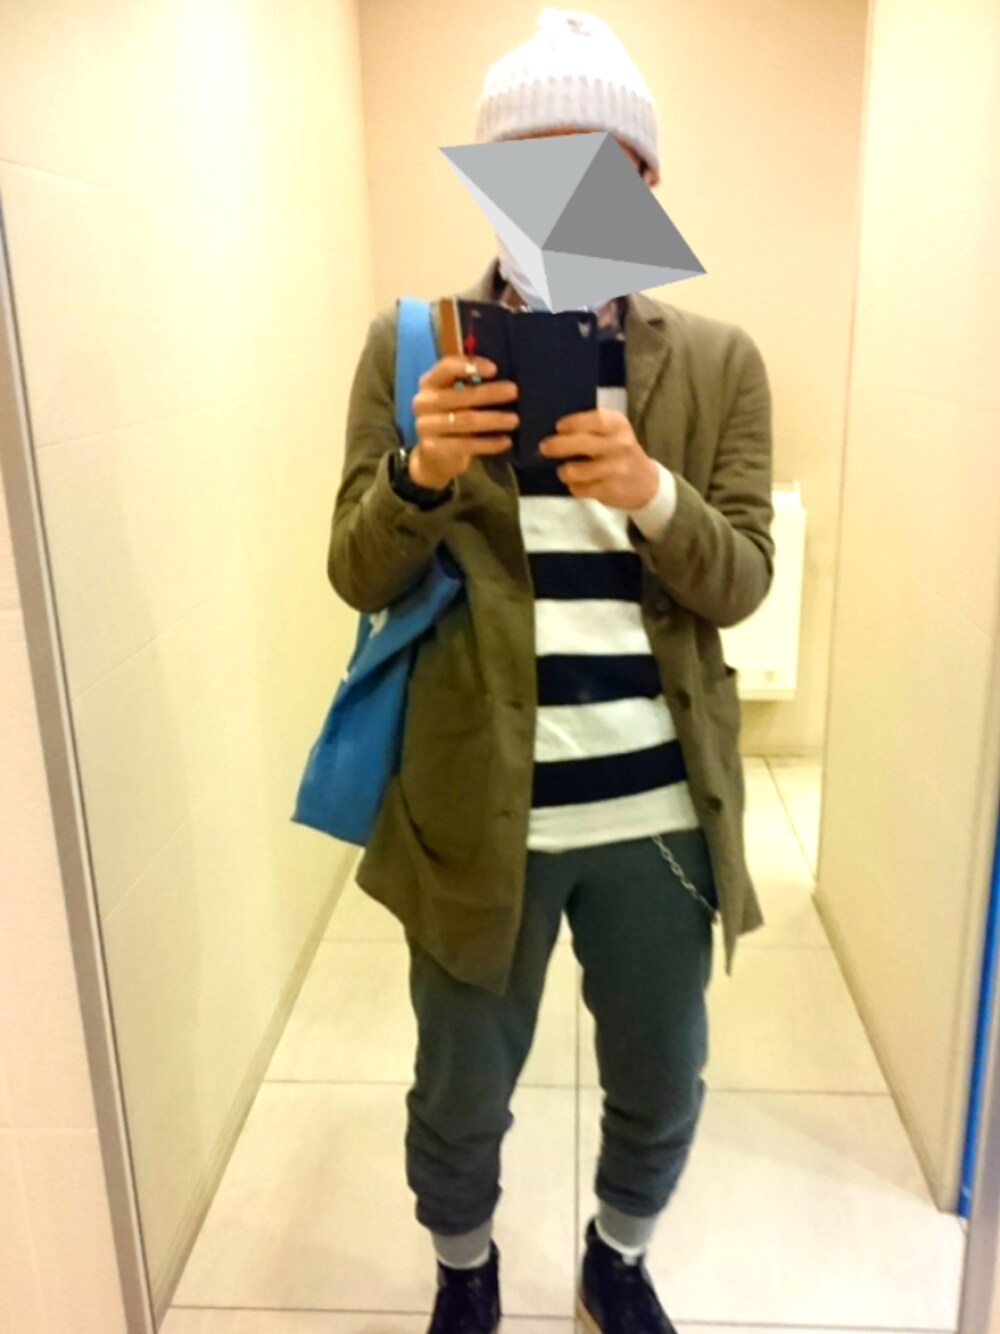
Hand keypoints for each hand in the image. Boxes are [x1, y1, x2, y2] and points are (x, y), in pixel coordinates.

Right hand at [409, 355, 519, 488]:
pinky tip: (506, 441)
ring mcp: (426, 426)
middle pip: (460, 395)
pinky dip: (488, 443)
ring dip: (493, 419)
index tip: (495, 369)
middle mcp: (424, 402)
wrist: (433, 456)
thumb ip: (471, 382)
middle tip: (514, 391)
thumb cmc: (452, 417)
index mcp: (429, 382)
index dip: (470, 365)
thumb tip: (504, 371)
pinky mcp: (433, 448)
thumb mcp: (456, 396)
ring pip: (464, 420)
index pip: (447, 367)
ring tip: (514, 420)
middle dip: (490, 393)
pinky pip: (465, 445)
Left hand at [538, 408, 658, 508]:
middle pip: (582, 443)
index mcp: (619, 426)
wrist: (646, 482)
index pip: (596, 419)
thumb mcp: (614, 432)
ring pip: (575, 470)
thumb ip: (592, 426)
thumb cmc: (621, 451)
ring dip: (564, 471)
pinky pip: (580, 489)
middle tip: (544, 448)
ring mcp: (615, 469)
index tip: (558, 427)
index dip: (574, 422)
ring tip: (564, 470)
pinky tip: (578, 483)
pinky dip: (574, 486)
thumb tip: (556, 428)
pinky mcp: (610, 490)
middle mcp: (620, 445)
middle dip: (557, 446)